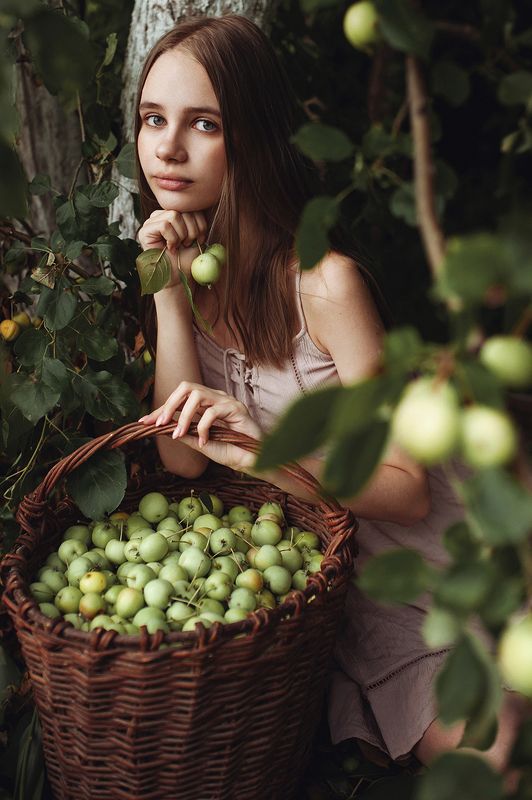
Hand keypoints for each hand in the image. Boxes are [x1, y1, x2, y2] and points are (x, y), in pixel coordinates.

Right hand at [137, 209, 207, 285]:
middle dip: (191, 230)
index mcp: (174, 214)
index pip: (191, 207)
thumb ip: (198, 221)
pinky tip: (170, 248)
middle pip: (183, 210)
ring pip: (174, 215)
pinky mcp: (145, 231)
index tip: (198, 240)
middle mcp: (161, 215)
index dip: (200, 225)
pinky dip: (172, 238)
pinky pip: (164, 225)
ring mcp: (151, 222)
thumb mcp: (198, 237)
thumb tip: (205, 204)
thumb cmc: (187, 259)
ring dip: (181, 235)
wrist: (179, 277)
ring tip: (178, 246)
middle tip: (186, 245)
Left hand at [138, 381, 262, 471]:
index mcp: (206, 404)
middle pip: (187, 387)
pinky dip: (204, 427)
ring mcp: (227, 401)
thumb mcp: (200, 443)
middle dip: (169, 404)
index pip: (180, 399)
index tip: (144, 421)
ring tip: (178, 433)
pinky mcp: (237, 409)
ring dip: (183, 415)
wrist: (252, 461)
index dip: (161, 409)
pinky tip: (203, 442)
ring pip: (198, 395)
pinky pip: (213, 412)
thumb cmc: (230, 450)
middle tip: (158, 423)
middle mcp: (215, 398)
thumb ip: (184, 434)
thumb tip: (161, 428)